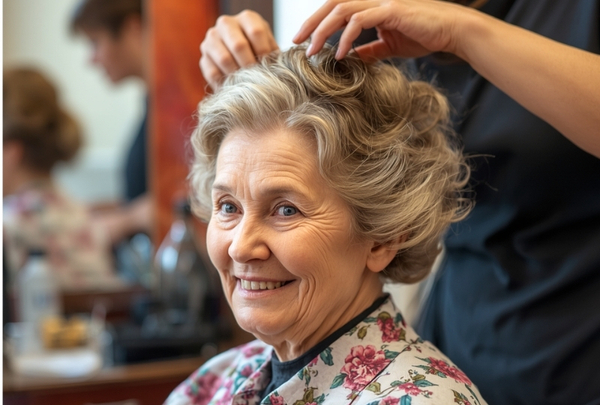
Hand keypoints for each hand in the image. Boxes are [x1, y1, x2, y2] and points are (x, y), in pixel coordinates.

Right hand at [200, 10, 278, 89]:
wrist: (243, 61)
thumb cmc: (261, 54)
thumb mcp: (271, 48)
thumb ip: (275, 54)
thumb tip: (277, 67)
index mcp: (247, 18)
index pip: (255, 32)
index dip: (264, 53)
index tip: (269, 67)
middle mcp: (226, 23)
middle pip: (238, 45)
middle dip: (251, 66)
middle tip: (258, 79)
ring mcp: (211, 40)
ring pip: (224, 59)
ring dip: (238, 75)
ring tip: (248, 85)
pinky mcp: (204, 59)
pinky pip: (213, 73)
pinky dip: (225, 84)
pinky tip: (235, 88)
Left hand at [293, 0, 470, 60]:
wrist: (451, 31)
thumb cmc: (423, 35)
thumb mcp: (389, 45)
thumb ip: (369, 50)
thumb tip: (353, 59)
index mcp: (369, 6)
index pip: (335, 9)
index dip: (317, 22)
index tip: (303, 41)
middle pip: (332, 4)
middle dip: (311, 23)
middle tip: (296, 42)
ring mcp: (381, 2)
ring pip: (342, 10)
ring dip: (323, 30)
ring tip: (313, 50)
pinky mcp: (391, 10)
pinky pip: (361, 21)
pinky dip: (346, 38)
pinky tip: (339, 54)